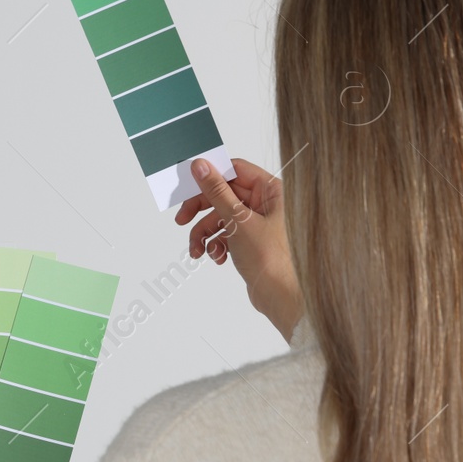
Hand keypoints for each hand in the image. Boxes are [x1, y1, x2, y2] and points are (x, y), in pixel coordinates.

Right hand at [175, 157, 302, 342]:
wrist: (280, 296)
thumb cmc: (270, 257)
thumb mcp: (237, 220)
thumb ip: (216, 191)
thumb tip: (200, 165)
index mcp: (270, 190)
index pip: (234, 170)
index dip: (210, 177)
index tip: (188, 186)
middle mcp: (264, 202)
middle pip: (222, 194)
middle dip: (200, 211)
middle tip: (182, 220)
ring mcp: (256, 221)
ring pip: (219, 217)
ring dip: (204, 234)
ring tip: (198, 250)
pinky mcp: (249, 239)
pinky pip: (224, 233)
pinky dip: (216, 245)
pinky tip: (217, 257)